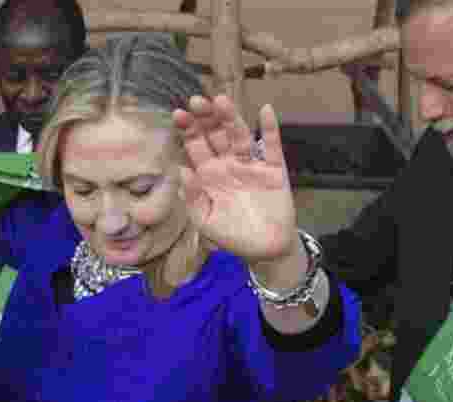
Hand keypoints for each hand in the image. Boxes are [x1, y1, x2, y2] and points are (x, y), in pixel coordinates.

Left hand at [172, 94, 296, 264]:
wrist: (265, 250)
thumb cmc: (232, 236)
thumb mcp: (205, 222)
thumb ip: (194, 198)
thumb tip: (182, 171)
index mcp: (209, 175)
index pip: (196, 146)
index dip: (188, 130)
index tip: (178, 114)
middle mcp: (228, 164)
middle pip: (216, 135)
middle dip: (206, 118)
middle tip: (196, 102)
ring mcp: (251, 165)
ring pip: (240, 136)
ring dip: (231, 118)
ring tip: (221, 100)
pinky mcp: (274, 170)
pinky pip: (272, 147)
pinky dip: (270, 129)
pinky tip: (265, 111)